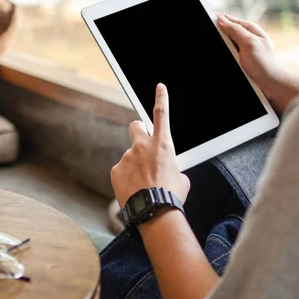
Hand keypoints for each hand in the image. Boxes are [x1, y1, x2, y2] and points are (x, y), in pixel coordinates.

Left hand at [111, 83, 190, 208]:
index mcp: (163, 144)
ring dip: (135, 166)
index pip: (161, 114)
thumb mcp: (181, 178)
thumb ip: (173, 168)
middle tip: (142, 144)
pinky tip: (134, 189)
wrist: (155, 211)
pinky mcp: (116, 170)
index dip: (161, 98)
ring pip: (130, 156)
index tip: (160, 87)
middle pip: (135, 125)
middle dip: (138, 129)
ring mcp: (127, 157)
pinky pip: (122, 170)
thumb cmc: (171, 195)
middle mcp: (142, 146)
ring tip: (143, 184)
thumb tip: (169, 173)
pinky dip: (127, 178)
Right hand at [217, 15, 298, 112]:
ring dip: (220, 47)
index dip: (215, 19)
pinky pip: (227, 54)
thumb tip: (221, 19)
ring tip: (220, 52)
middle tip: (208, 39)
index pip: (227, 18)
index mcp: (249, 29)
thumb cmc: (265, 65)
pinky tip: (224, 59)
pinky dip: (224, 55)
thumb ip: (235, 30)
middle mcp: (246, 37)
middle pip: (224, 31)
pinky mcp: (240, 59)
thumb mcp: (249, 44)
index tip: (205, 22)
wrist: (271, 85)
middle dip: (216, 34)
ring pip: (225, 44)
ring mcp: (243, 48)